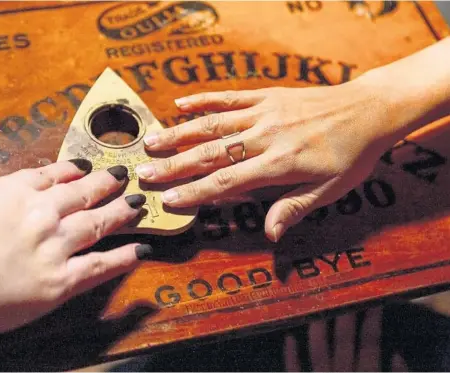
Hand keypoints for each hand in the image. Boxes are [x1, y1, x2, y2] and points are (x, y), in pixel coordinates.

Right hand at [0, 157, 151, 366]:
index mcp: (16, 191)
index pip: (54, 174)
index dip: (76, 168)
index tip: (90, 165)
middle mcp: (43, 213)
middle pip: (84, 193)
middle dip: (107, 183)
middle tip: (124, 175)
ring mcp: (56, 246)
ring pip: (98, 223)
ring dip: (121, 212)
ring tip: (138, 204)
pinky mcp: (62, 280)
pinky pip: (101, 265)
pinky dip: (124, 256)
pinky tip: (142, 249)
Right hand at [135, 81, 394, 241]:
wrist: (369, 110)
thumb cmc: (351, 155)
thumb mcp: (329, 190)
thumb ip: (293, 208)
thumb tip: (268, 235)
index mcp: (279, 164)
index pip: (227, 181)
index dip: (195, 192)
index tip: (168, 200)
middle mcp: (264, 136)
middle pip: (211, 152)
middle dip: (174, 165)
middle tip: (143, 173)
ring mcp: (263, 112)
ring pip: (212, 123)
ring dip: (179, 133)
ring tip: (150, 140)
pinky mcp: (266, 95)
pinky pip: (229, 95)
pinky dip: (203, 99)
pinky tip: (180, 103)